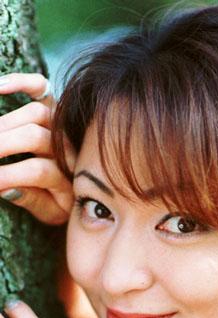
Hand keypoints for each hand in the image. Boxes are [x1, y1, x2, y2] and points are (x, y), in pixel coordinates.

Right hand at [0, 73, 74, 224]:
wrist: (84, 183)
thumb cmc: (60, 202)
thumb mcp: (51, 212)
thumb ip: (32, 201)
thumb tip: (5, 188)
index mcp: (69, 178)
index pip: (37, 171)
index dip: (7, 175)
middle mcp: (69, 149)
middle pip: (34, 137)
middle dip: (1, 145)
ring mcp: (62, 125)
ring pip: (36, 112)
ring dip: (6, 122)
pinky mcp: (55, 106)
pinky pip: (42, 87)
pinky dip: (21, 82)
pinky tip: (0, 87)